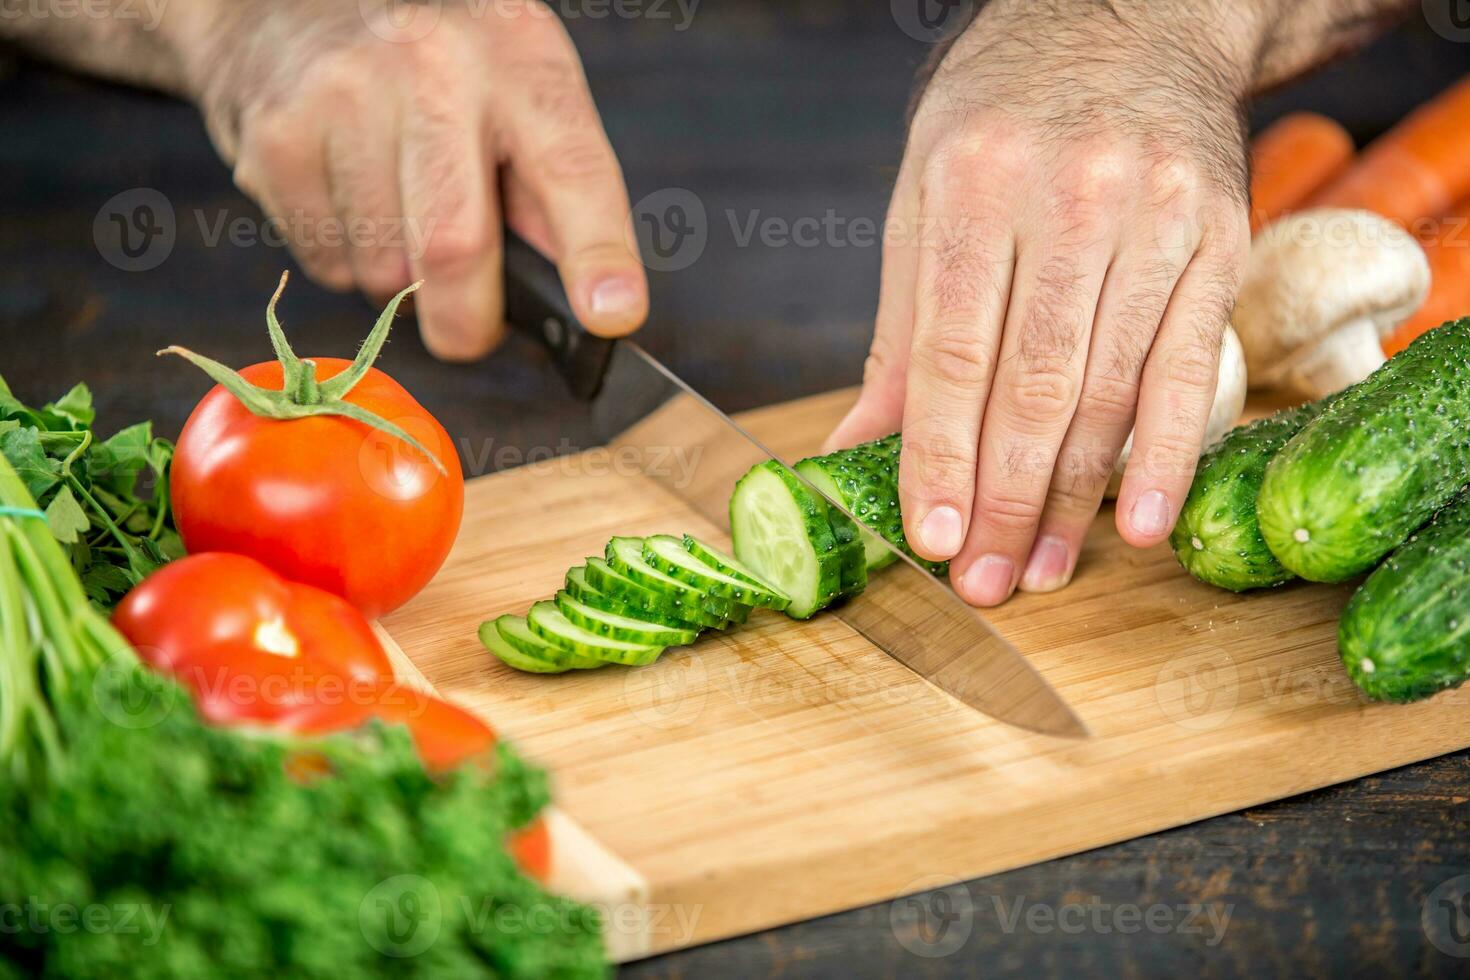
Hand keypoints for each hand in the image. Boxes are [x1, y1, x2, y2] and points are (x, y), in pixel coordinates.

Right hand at [184, 0, 646, 359]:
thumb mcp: (520, 91)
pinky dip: (349, 261)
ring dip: (402, 284)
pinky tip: (351, 200)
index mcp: (519, 64)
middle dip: (468, 321)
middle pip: (453, 246)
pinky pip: (327, 262)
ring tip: (401, 216)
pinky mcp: (276, 140)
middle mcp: (433, 72)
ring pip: (383, 272)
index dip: (596, 253)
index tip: (611, 315)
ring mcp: (344, 100)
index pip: (571, 169)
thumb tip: (594, 301)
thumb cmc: (437, 63)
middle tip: (472, 328)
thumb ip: (554, 191)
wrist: (294, 0)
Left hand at [826, 0, 1254, 605]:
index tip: (929, 539)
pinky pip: (1190, 368)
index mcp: (973, 184)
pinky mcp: (1218, 240)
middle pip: (1033, 385)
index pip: (951, 353)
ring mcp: (1154, 219)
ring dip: (1071, 498)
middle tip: (983, 582)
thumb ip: (900, 330)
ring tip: (1040, 569)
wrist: (1132, 19)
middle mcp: (1067, 200)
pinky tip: (1141, 524)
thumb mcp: (923, 195)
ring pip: (1108, 389)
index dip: (939, 457)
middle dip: (1002, 499)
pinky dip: (1166, 455)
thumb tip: (858, 447)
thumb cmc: (1006, 113)